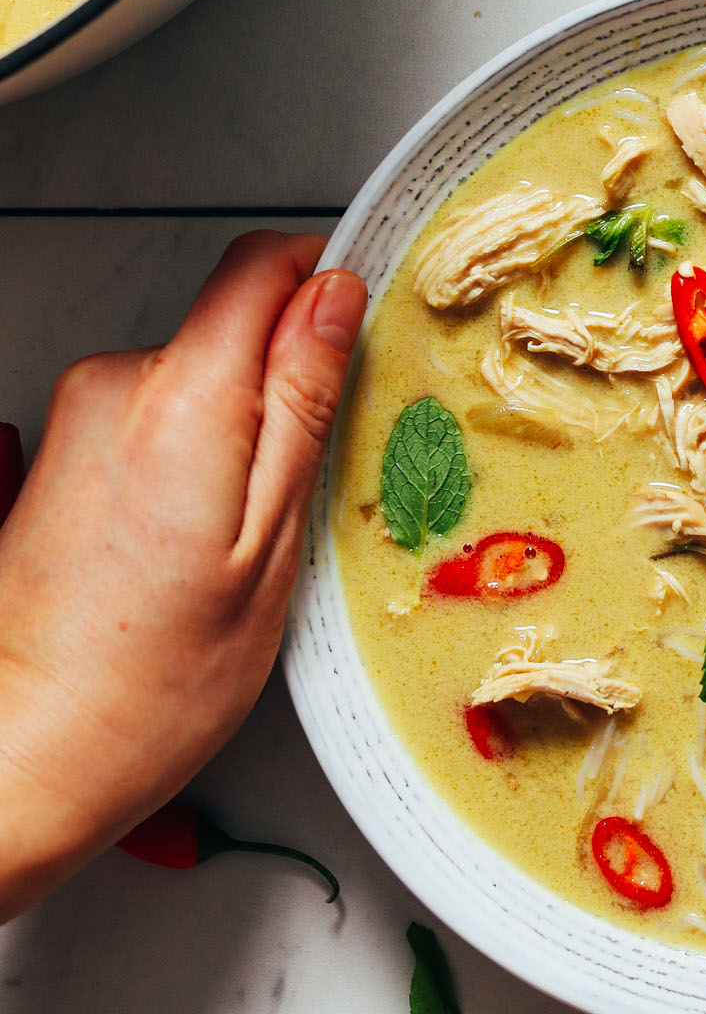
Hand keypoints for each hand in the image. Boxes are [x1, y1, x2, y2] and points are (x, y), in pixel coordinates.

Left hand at [0, 232, 366, 919]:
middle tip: (313, 481)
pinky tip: (198, 545)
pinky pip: (157, 417)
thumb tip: (335, 298)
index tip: (364, 326)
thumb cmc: (150, 682)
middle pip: (233, 323)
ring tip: (247, 534)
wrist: (22, 750)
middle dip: (288, 378)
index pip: (263, 264)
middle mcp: (115, 385)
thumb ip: (303, 402)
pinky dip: (194, 460)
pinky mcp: (62, 450)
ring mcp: (79, 415)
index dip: (326, 280)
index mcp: (181, 398)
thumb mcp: (271, 544)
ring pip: (199, 376)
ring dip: (238, 428)